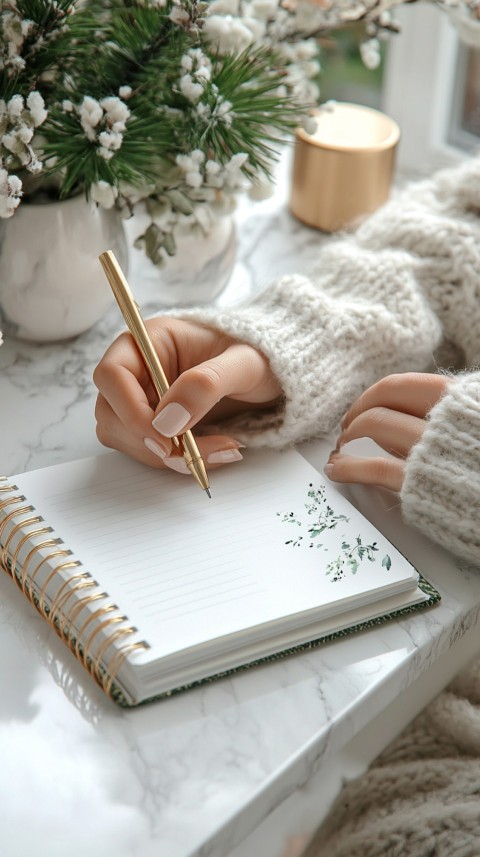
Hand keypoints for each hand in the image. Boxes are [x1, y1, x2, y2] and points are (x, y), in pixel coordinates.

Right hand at [93, 316, 281, 473]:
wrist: (280, 374)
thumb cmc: (262, 355)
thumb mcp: (244, 363)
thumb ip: (206, 384)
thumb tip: (168, 421)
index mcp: (151, 341)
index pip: (112, 374)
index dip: (129, 409)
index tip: (163, 437)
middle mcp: (140, 370)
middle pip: (111, 412)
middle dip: (147, 440)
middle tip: (191, 455)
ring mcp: (146, 400)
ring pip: (126, 438)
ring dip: (165, 456)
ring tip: (218, 451)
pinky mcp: (158, 426)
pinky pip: (150, 452)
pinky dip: (177, 461)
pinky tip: (213, 454)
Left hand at [324, 373, 450, 490]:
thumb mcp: (474, 425)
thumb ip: (445, 417)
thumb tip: (403, 418)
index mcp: (459, 400)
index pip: (404, 385)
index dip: (374, 395)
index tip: (363, 405)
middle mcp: (445, 417)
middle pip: (385, 397)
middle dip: (358, 410)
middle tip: (347, 424)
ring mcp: (432, 448)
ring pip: (375, 424)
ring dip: (350, 433)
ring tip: (339, 447)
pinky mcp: (421, 482)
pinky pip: (376, 468)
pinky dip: (349, 468)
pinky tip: (336, 470)